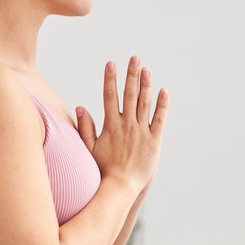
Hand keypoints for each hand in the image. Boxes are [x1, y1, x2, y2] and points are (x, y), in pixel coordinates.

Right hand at [76, 55, 165, 191]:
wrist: (121, 187)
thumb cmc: (103, 169)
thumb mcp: (90, 148)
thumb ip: (85, 127)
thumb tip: (80, 107)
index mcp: (111, 125)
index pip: (109, 96)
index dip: (110, 78)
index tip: (110, 64)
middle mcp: (127, 124)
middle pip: (129, 94)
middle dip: (131, 74)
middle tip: (134, 58)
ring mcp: (142, 131)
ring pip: (145, 103)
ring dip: (146, 84)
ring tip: (147, 68)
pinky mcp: (154, 140)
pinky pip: (160, 119)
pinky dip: (162, 104)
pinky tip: (164, 91)